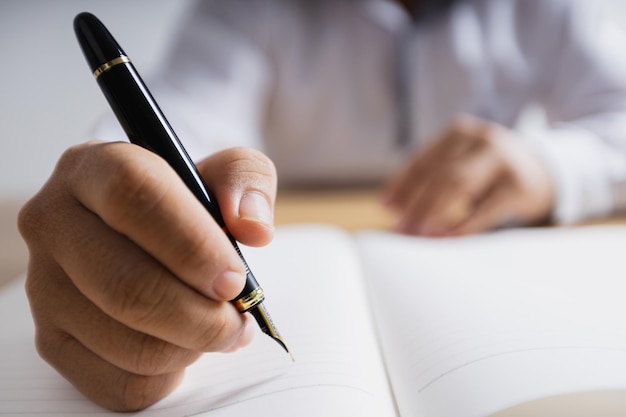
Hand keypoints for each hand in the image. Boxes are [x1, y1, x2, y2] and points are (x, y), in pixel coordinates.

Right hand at [18, 142, 276, 410]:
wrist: (146, 237)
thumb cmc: (187, 205)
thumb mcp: (224, 173)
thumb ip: (246, 180)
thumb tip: (253, 226)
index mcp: (92, 169)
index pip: (132, 196)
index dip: (192, 244)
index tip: (233, 279)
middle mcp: (55, 224)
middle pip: (126, 285)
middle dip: (199, 316)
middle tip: (238, 320)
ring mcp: (46, 287)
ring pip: (126, 342)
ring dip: (190, 346)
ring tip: (215, 327)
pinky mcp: (54, 340)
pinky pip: (120, 382)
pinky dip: (168, 375)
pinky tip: (182, 344)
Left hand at [383, 115, 554, 235]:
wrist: (543, 172)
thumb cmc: (487, 172)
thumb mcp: (463, 163)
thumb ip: (434, 179)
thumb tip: (395, 211)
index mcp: (460, 132)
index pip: (423, 159)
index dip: (402, 184)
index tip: (385, 207)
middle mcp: (482, 140)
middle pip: (441, 173)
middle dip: (417, 202)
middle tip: (401, 227)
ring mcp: (503, 160)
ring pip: (460, 185)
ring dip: (435, 212)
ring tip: (418, 233)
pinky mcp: (519, 186)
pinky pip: (487, 208)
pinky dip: (465, 223)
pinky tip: (448, 237)